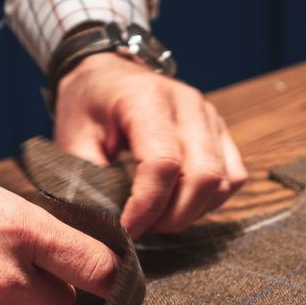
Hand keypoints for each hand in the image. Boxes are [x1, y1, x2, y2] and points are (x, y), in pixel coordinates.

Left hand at [53, 54, 247, 237]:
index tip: (125, 230)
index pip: (163, 164)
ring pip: (221, 182)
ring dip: (191, 212)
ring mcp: (209, 116)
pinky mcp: (220, 131)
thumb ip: (89, 180)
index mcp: (146, 99)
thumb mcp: (72, 139)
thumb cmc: (88, 106)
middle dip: (172, 217)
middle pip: (202, 176)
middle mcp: (187, 104)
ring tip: (157, 216)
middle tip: (142, 228)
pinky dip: (210, 201)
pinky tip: (179, 203)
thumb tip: (106, 224)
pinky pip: (233, 177)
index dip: (146, 207)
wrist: (106, 74)